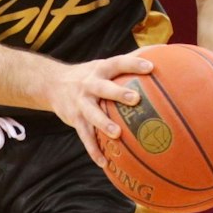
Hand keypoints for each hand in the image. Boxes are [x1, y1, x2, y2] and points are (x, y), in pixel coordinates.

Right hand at [48, 52, 155, 168]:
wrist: (51, 83)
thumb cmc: (89, 75)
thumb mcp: (103, 65)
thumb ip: (128, 60)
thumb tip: (161, 50)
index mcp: (100, 70)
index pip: (118, 63)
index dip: (133, 64)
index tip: (150, 67)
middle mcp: (89, 85)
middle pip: (103, 88)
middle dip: (118, 93)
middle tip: (134, 98)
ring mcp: (81, 103)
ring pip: (92, 114)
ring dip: (103, 124)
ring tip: (117, 134)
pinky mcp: (75, 119)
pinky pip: (84, 136)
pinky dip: (93, 150)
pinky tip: (104, 163)